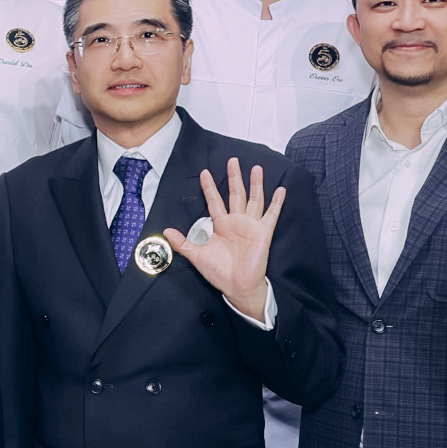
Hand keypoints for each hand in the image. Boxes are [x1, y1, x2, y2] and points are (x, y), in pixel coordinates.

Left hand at [168, 159, 286, 320]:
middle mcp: (236, 222)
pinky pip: (271, 214)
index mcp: (221, 225)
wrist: (237, 286)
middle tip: (233, 161)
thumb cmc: (220, 273)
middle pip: (235, 194)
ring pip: (254, 199)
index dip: (210, 187)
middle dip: (234, 177)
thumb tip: (166, 231)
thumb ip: (182, 242)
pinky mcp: (263, 232)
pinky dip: (276, 202)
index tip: (205, 173)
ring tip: (256, 168)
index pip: (215, 201)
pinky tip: (280, 190)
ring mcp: (251, 226)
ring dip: (255, 184)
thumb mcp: (197, 256)